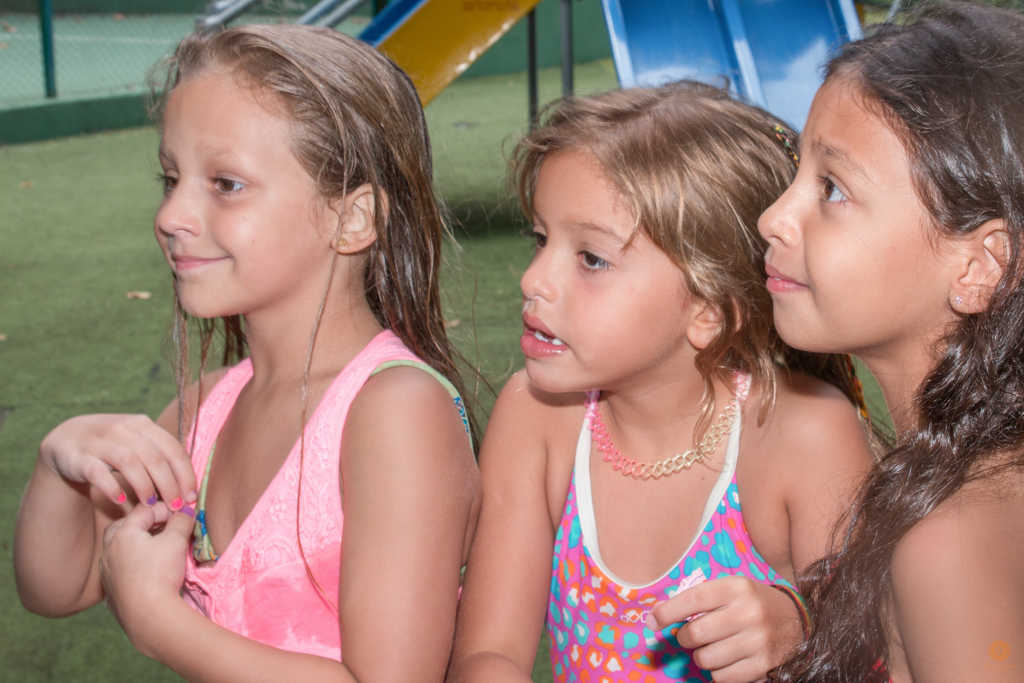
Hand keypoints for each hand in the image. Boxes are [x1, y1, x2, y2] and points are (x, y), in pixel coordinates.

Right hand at [40, 414, 195, 510]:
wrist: (67, 439)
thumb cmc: (114, 445)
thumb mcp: (138, 442)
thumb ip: (160, 456)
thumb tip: (190, 485)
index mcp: (144, 425)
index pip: (173, 449)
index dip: (185, 474)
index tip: (192, 496)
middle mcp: (124, 429)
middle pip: (154, 458)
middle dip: (169, 485)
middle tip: (176, 506)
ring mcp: (101, 442)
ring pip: (129, 463)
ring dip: (145, 486)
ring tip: (151, 504)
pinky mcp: (80, 457)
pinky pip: (98, 473)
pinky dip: (111, 487)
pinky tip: (120, 500)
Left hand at [99, 502, 194, 654]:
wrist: (148, 615)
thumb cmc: (161, 572)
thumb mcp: (177, 540)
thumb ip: (181, 521)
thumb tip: (186, 510)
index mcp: (123, 534)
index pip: (144, 510)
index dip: (165, 508)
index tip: (181, 513)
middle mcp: (109, 551)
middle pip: (122, 527)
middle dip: (142, 523)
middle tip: (162, 526)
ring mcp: (107, 573)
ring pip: (116, 550)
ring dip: (133, 545)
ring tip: (152, 548)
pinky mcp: (111, 593)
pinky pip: (119, 572)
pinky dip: (130, 567)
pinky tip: (144, 572)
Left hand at [646, 576, 803, 682]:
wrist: (799, 623)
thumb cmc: (754, 604)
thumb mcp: (733, 590)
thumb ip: (700, 600)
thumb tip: (657, 616)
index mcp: (738, 588)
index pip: (693, 600)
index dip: (667, 612)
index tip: (652, 621)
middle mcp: (749, 614)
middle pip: (696, 633)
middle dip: (685, 637)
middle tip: (691, 635)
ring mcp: (758, 642)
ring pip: (706, 659)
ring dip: (703, 656)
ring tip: (715, 647)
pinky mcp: (764, 667)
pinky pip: (721, 678)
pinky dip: (718, 672)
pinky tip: (729, 660)